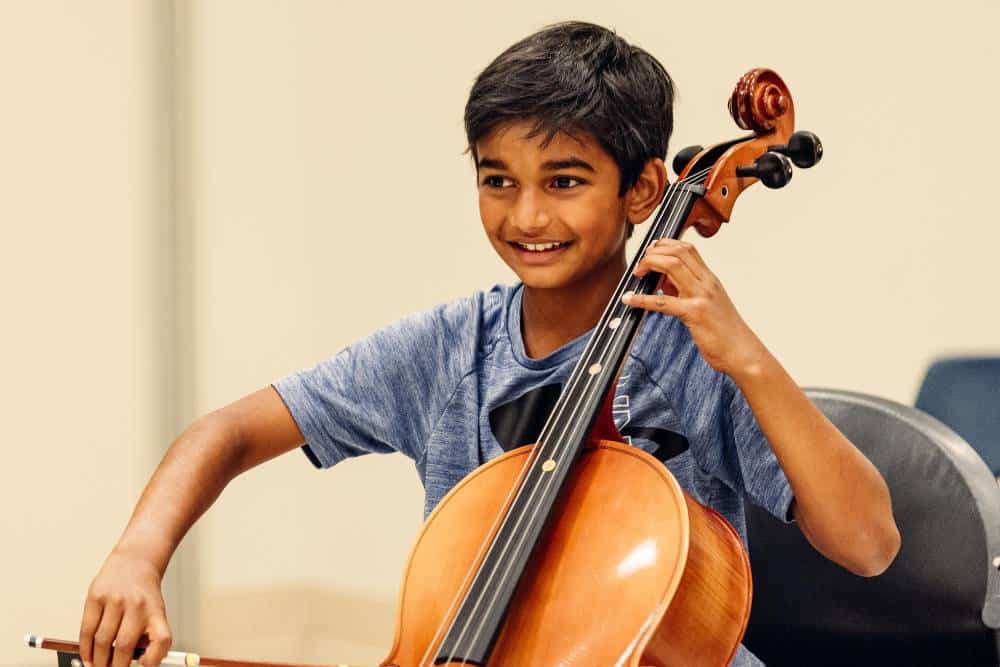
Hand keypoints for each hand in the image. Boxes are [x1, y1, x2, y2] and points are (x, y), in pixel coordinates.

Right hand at [79, 549, 171, 666]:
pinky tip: (87, 656)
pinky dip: (85, 648)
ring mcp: (115, 600)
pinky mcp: (96, 596)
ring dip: (97, 661)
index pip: (162, 639)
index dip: (154, 659)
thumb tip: (138, 662)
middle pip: (125, 646)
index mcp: (156, 611)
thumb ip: (148, 635)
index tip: (144, 666)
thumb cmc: (144, 592)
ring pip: (102, 641)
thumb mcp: (154, 611)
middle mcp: (137, 605)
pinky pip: (86, 630)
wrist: (135, 560)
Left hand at [621, 238, 765, 377]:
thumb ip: (684, 290)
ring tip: (637, 274)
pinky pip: (663, 302)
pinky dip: (642, 299)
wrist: (741, 351)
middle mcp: (707, 283)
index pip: (687, 248)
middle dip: (654, 252)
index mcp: (709, 279)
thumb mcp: (705, 304)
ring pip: (673, 265)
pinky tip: (630, 300)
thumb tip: (662, 280)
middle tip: (640, 263)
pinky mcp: (695, 314)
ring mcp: (702, 296)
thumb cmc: (723, 331)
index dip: (665, 245)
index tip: (650, 251)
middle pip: (678, 251)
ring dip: (649, 264)